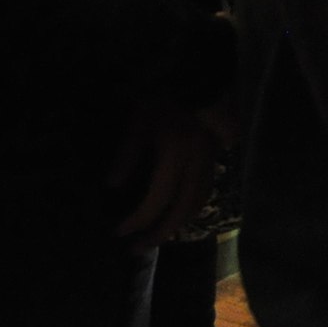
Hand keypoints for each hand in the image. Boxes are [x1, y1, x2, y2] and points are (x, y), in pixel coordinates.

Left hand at [109, 104, 220, 246]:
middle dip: (159, 233)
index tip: (119, 232)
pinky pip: (205, 191)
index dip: (138, 220)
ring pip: (198, 203)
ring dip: (178, 225)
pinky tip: (179, 215)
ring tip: (157, 237)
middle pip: (182, 209)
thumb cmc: (164, 96)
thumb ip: (127, 154)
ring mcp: (209, 161)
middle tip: (138, 249)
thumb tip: (113, 186)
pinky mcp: (214, 158)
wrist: (199, 77)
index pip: (157, 199)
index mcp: (176, 153)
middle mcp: (196, 162)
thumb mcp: (139, 121)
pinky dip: (191, 209)